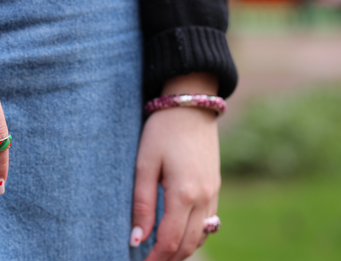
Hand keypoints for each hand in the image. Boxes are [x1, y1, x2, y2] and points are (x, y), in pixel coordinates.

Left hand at [131, 73, 220, 259]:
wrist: (190, 106)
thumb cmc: (162, 132)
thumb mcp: (145, 165)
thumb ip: (142, 204)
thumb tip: (136, 239)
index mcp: (184, 194)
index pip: (169, 241)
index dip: (154, 259)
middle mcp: (204, 198)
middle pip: (188, 244)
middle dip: (168, 259)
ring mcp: (214, 193)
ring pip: (200, 236)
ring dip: (181, 249)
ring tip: (160, 253)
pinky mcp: (216, 187)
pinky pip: (208, 222)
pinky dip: (193, 235)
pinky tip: (177, 233)